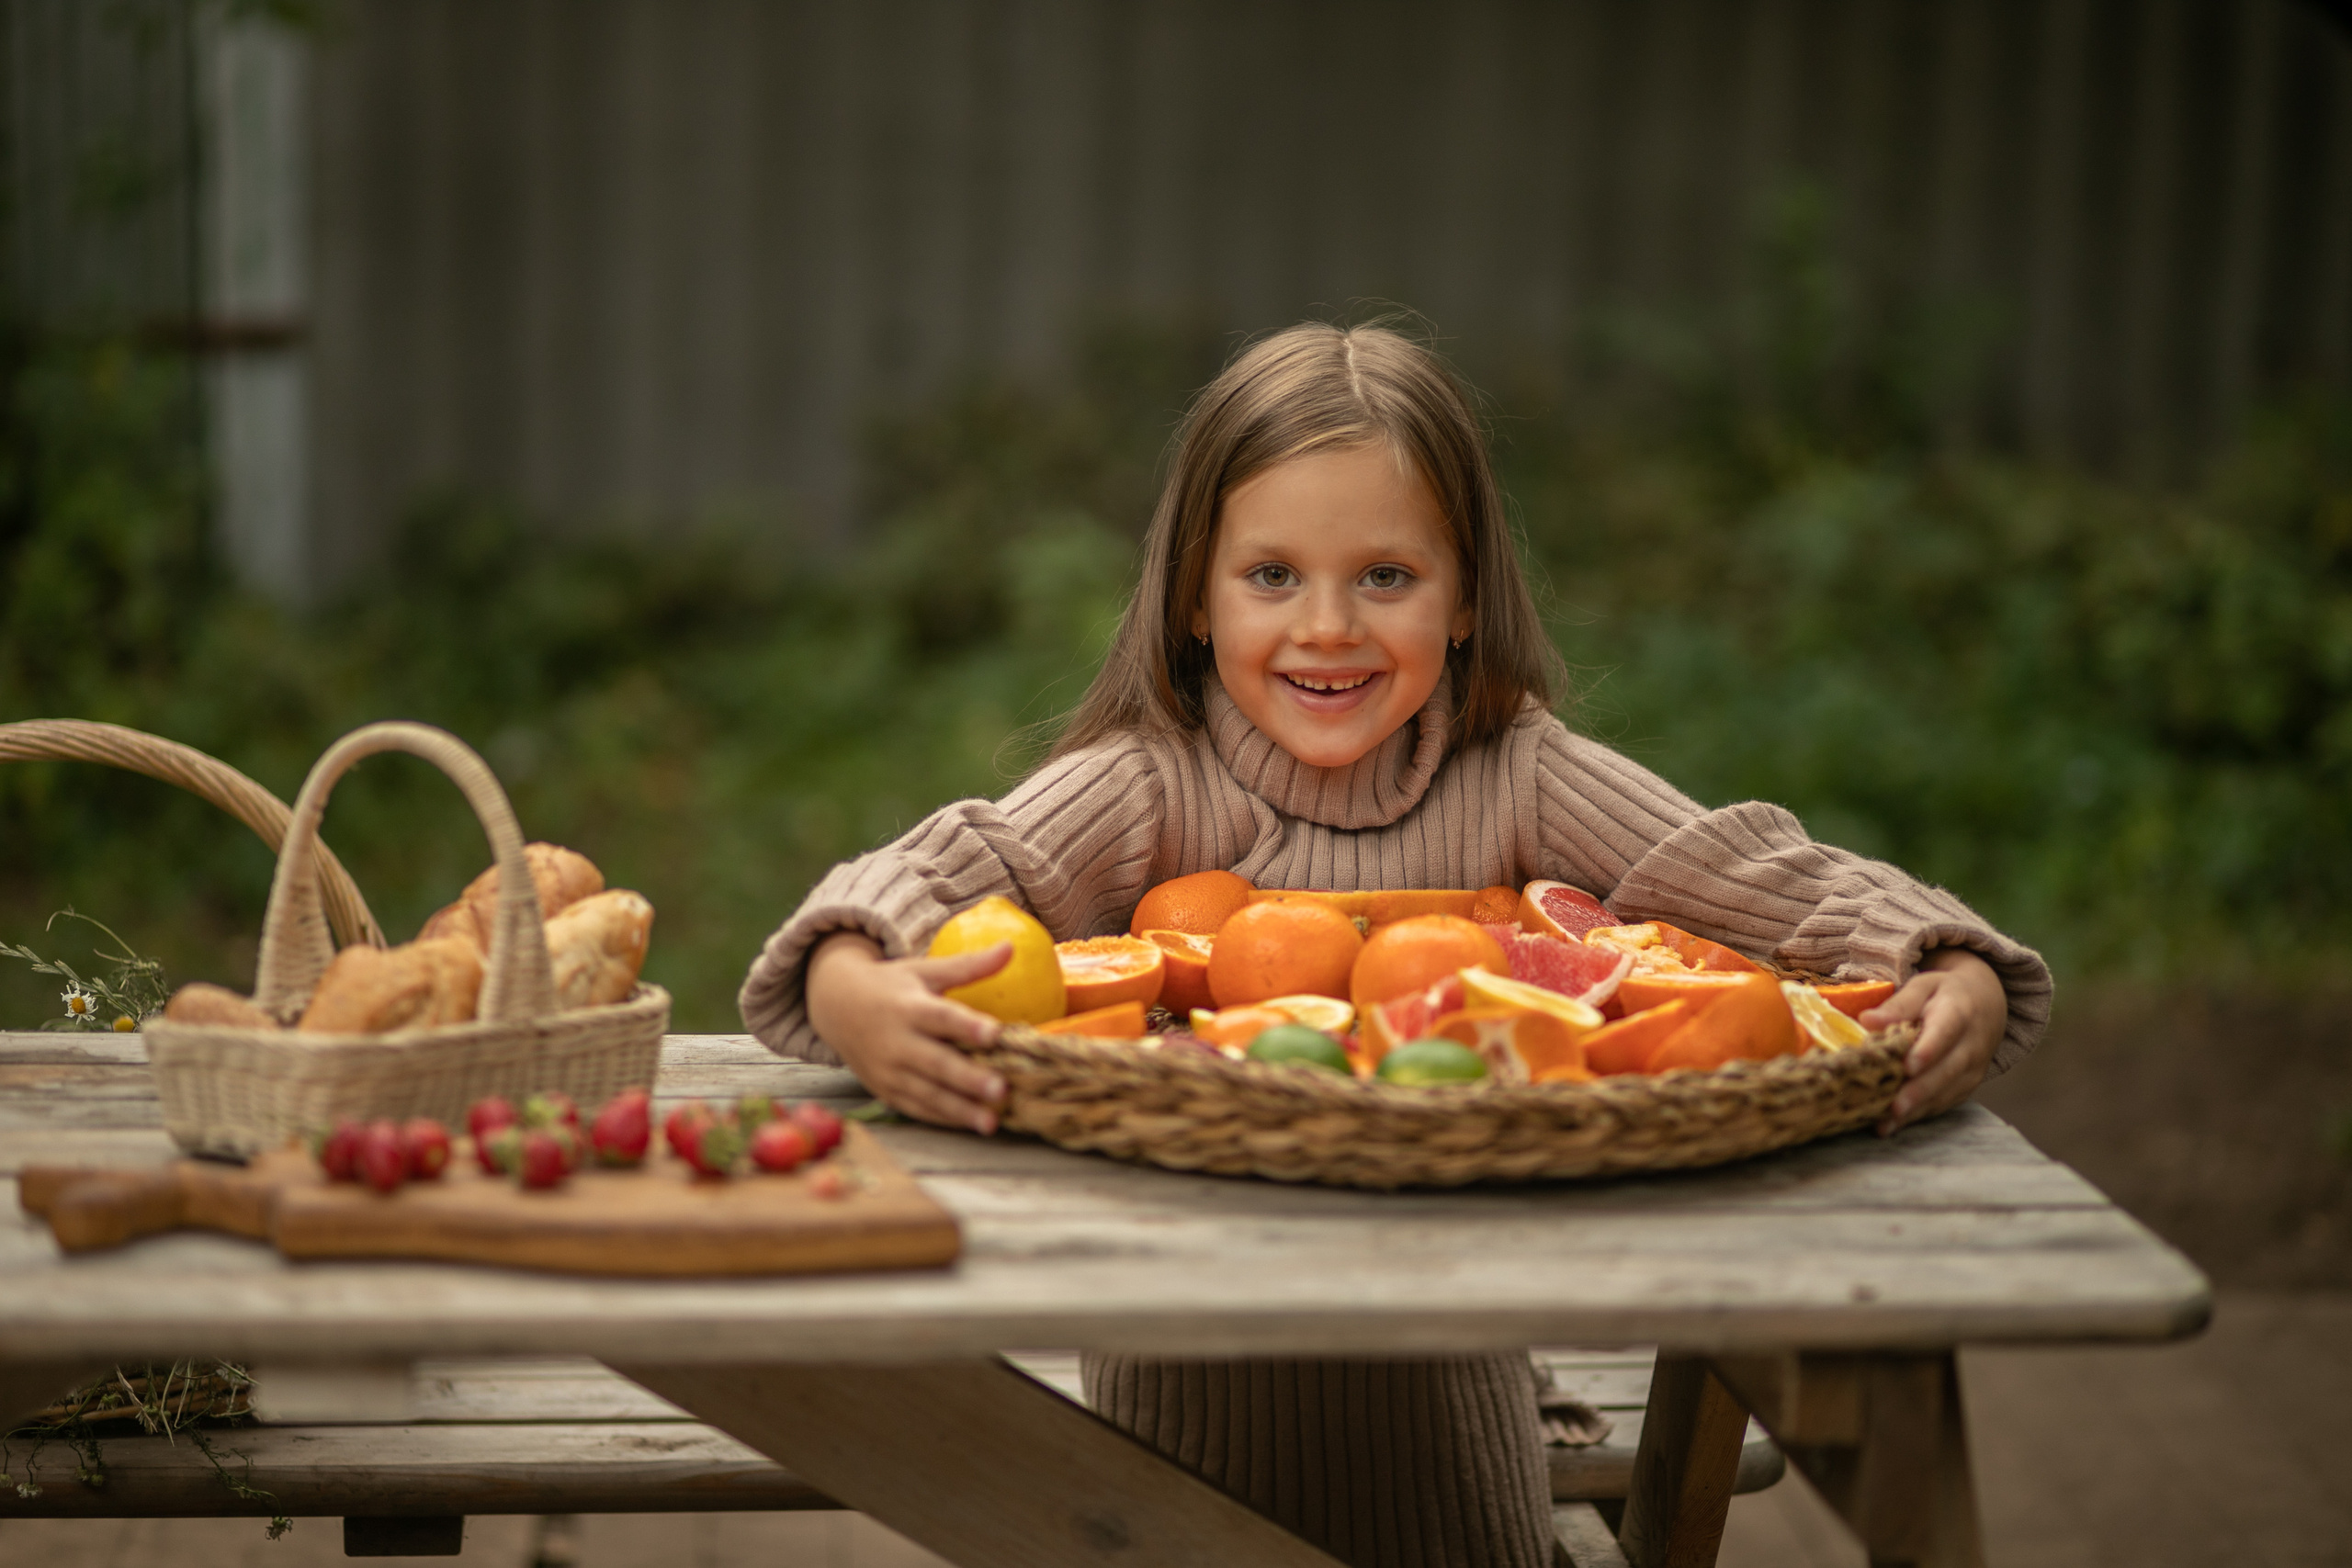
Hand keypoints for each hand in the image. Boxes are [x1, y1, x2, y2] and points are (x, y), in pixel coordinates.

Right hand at [804, 932, 1010, 1133]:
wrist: (836, 1006)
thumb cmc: (891, 986)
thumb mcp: (924, 970)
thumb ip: (968, 966)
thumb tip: (1010, 947)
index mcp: (908, 1007)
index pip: (941, 1017)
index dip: (968, 1026)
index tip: (996, 1033)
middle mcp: (896, 1041)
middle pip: (936, 1063)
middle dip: (968, 1079)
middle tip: (1001, 1089)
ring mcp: (888, 1070)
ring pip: (927, 1093)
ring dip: (959, 1109)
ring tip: (991, 1122)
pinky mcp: (885, 1090)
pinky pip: (917, 1108)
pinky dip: (943, 1118)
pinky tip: (970, 1123)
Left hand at [1861, 948, 2007, 1135]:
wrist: (1987, 1004)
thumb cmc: (1945, 993)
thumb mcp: (1924, 986)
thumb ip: (1899, 1004)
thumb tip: (1867, 1020)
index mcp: (1959, 1013)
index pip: (1945, 1034)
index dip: (1928, 1051)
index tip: (1908, 1066)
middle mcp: (1971, 1045)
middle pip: (1946, 1071)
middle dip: (1920, 1091)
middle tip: (1894, 1107)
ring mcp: (1973, 1069)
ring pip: (1946, 1093)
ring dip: (1917, 1109)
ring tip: (1886, 1123)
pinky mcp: (1967, 1085)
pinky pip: (1944, 1103)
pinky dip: (1920, 1114)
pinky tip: (1894, 1124)